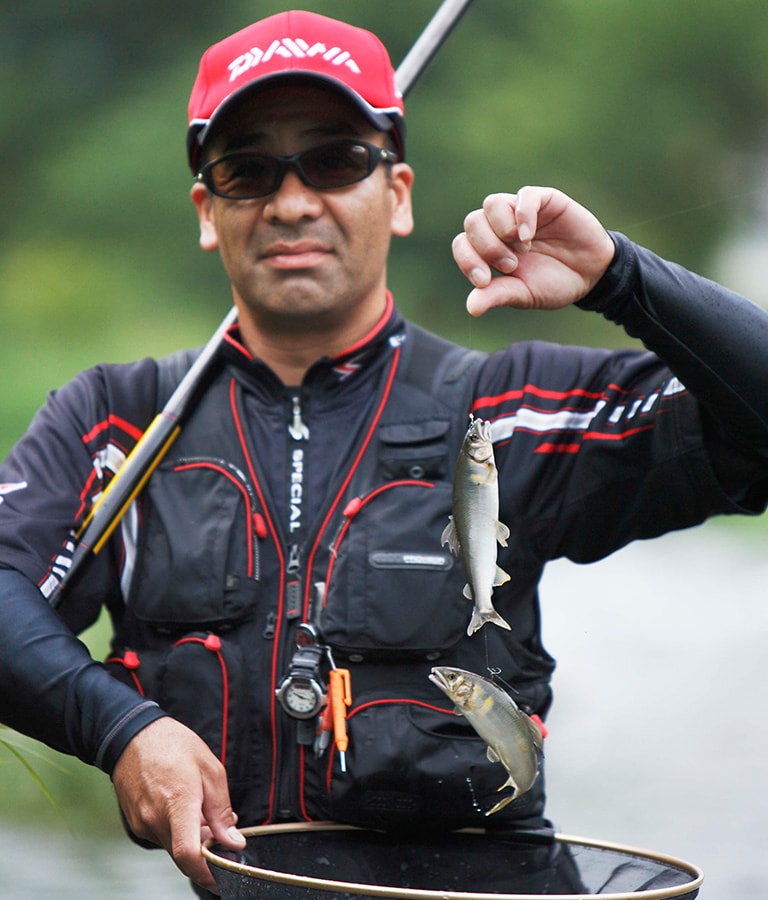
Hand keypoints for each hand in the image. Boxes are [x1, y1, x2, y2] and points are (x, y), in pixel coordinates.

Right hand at [111, 717, 245, 893]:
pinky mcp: (137, 823)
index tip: (221, 879)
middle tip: (219, 833)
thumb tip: (233, 842)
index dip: (206, 874)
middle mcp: (156, 819)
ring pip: (174, 847)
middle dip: (205, 853)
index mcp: (178, 802)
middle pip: (184, 855)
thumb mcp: (210, 769)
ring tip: (201, 810)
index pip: (188, 854)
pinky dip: (177, 831)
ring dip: (192, 840)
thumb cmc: (174, 746)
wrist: (134, 736)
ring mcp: (143, 823)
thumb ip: (221, 811)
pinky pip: (162, 837)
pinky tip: (184, 808)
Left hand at [452, 186, 615, 315]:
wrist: (591, 275)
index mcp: (490, 249)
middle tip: (510, 266)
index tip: (484, 281)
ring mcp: (521, 211)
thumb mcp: (524, 294)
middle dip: (487, 248)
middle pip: (472, 222)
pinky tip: (528, 236)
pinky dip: (522, 214)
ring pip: (491, 203)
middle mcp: (500, 227)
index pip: (462, 244)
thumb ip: (498, 295)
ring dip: (500, 229)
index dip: (467, 261)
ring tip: (522, 249)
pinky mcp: (545, 201)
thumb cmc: (553, 284)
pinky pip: (525, 195)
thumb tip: (471, 308)